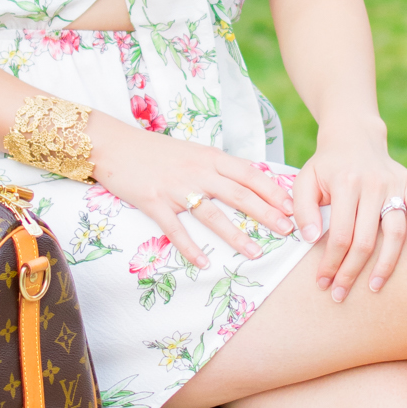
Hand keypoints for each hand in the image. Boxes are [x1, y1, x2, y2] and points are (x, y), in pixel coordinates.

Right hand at [88, 113, 296, 269]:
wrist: (114, 145)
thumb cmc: (155, 151)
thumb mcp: (192, 152)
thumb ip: (216, 167)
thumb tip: (245, 182)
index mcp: (209, 157)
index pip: (249, 174)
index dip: (272, 191)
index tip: (292, 207)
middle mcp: (197, 171)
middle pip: (239, 194)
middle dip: (266, 214)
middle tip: (287, 231)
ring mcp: (176, 188)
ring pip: (212, 214)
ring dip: (235, 235)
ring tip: (255, 253)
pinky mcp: (154, 202)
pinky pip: (176, 229)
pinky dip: (190, 247)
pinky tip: (204, 262)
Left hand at [292, 122, 406, 302]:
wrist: (353, 137)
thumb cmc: (325, 166)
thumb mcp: (304, 181)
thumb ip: (302, 209)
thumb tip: (312, 239)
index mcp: (345, 183)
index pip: (340, 235)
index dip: (331, 263)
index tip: (323, 282)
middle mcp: (373, 183)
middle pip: (366, 240)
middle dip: (352, 272)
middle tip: (341, 294)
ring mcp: (395, 183)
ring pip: (395, 232)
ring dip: (386, 264)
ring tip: (375, 287)